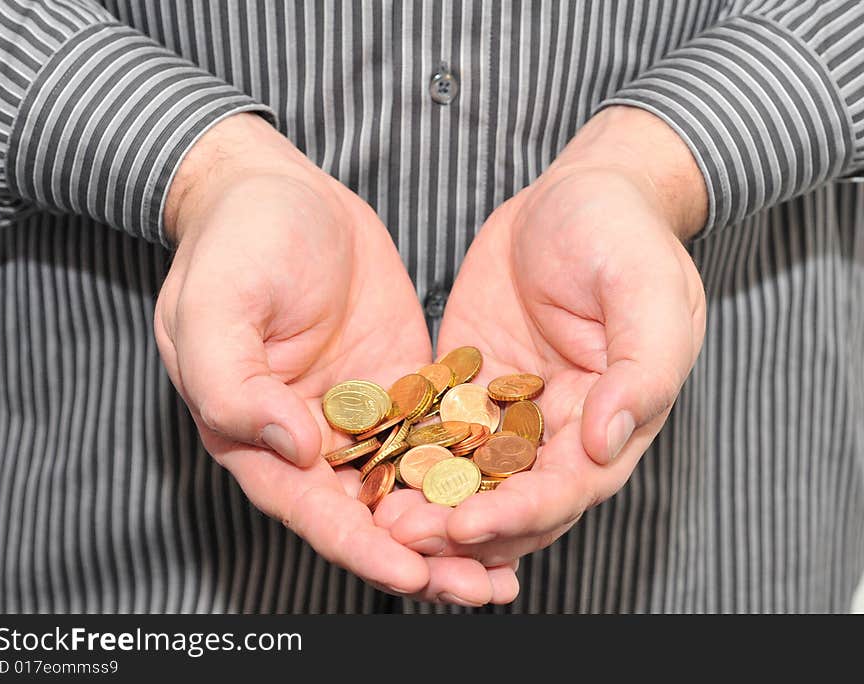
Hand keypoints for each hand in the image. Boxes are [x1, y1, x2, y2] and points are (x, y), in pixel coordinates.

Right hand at [154, 113, 517, 603]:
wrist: (277, 189)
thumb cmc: (235, 243)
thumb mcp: (214, 306)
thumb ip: (234, 383)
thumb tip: (292, 446)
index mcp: (258, 433)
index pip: (314, 509)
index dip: (362, 549)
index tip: (413, 576)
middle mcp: (312, 436)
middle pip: (371, 514)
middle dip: (425, 556)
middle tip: (484, 590)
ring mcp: (362, 411)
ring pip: (412, 484)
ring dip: (457, 524)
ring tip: (511, 565)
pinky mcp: (400, 380)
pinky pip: (439, 431)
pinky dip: (471, 466)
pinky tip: (517, 486)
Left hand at [385, 106, 707, 566]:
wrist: (579, 193)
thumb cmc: (626, 236)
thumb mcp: (648, 293)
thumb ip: (640, 370)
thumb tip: (607, 443)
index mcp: (611, 421)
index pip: (566, 489)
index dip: (519, 514)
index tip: (468, 525)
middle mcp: (558, 430)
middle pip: (510, 499)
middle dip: (460, 525)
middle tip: (403, 536)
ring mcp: (508, 410)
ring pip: (467, 476)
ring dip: (427, 503)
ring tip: (377, 517)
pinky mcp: (467, 384)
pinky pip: (434, 427)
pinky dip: (406, 453)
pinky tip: (367, 465)